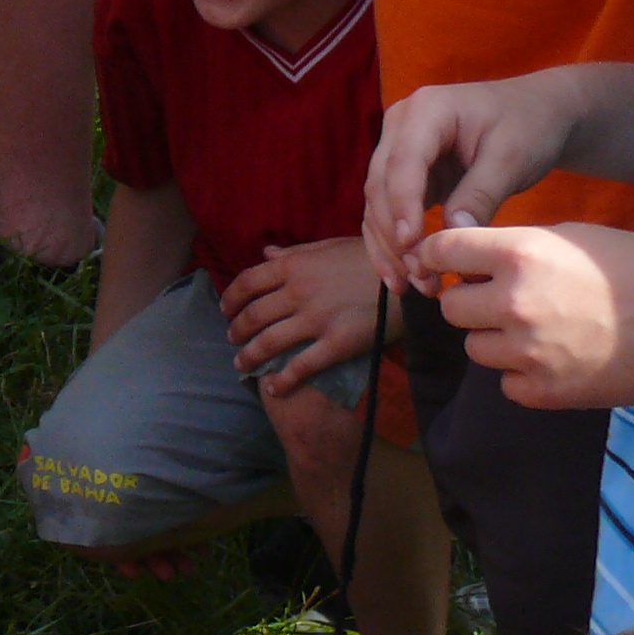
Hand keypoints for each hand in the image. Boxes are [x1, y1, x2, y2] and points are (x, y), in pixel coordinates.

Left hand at [223, 235, 382, 394]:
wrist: (407, 277)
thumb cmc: (369, 258)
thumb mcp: (329, 245)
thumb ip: (295, 252)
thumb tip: (265, 253)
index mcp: (294, 265)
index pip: (248, 282)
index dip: (231, 298)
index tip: (225, 310)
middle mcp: (298, 291)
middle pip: (254, 315)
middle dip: (237, 331)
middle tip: (232, 340)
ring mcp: (316, 319)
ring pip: (270, 342)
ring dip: (250, 356)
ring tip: (242, 365)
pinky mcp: (336, 344)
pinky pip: (302, 366)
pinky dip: (283, 380)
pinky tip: (273, 389)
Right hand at [362, 73, 587, 287]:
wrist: (537, 113)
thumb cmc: (528, 126)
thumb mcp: (511, 158)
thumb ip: (480, 194)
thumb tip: (453, 235)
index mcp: (426, 110)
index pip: (403, 161)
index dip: (402, 205)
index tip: (412, 246)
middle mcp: (401, 126)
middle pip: (380, 184)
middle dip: (394, 234)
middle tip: (420, 277)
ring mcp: (399, 148)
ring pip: (377, 202)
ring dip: (389, 245)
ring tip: (411, 285)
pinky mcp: (407, 174)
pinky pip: (389, 210)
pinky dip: (392, 242)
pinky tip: (401, 276)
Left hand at [411, 219, 633, 408]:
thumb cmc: (632, 268)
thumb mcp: (567, 236)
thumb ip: (512, 248)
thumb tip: (466, 261)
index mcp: (518, 253)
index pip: (441, 250)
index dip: (440, 256)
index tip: (448, 264)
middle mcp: (514, 301)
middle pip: (452, 307)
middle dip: (471, 303)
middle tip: (502, 301)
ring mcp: (529, 351)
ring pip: (475, 348)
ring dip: (495, 340)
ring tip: (537, 331)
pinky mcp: (547, 392)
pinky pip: (506, 384)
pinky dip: (522, 375)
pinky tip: (554, 359)